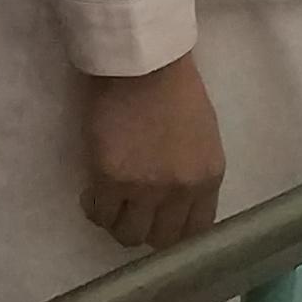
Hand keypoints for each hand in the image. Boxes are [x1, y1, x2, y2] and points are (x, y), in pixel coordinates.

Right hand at [82, 52, 224, 248]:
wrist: (142, 61)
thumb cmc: (174, 88)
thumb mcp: (203, 138)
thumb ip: (193, 174)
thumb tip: (175, 203)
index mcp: (208, 178)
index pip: (197, 232)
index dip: (174, 232)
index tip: (159, 223)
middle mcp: (180, 190)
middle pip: (162, 239)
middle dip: (146, 228)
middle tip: (131, 210)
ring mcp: (145, 188)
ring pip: (128, 235)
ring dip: (118, 221)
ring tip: (110, 201)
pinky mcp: (110, 179)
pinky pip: (100, 215)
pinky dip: (94, 208)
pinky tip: (92, 192)